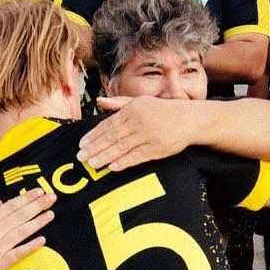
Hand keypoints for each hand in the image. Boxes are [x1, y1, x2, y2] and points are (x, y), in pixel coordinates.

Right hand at [0, 191, 54, 269]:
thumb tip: (1, 202)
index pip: (10, 206)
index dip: (26, 198)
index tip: (38, 191)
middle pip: (19, 216)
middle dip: (37, 205)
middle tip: (51, 197)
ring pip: (22, 232)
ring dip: (38, 222)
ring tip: (51, 214)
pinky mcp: (1, 263)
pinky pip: (19, 253)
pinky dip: (31, 246)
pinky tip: (42, 240)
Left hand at [79, 97, 197, 171]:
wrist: (189, 119)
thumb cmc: (162, 110)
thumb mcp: (140, 102)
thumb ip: (118, 103)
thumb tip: (99, 101)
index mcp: (132, 110)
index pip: (108, 124)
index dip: (93, 135)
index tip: (82, 144)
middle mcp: (138, 121)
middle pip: (111, 137)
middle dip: (95, 148)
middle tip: (81, 157)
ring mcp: (148, 135)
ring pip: (122, 147)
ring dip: (105, 156)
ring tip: (92, 164)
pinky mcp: (157, 148)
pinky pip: (137, 156)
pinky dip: (124, 162)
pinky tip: (113, 167)